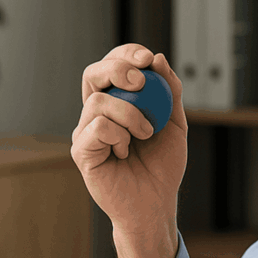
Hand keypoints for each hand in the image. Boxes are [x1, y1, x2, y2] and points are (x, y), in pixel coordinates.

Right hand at [71, 45, 187, 257]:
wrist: (156, 203)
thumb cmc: (162, 165)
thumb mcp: (176, 123)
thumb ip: (170, 92)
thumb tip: (159, 59)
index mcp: (118, 102)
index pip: (113, 65)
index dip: (126, 54)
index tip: (148, 58)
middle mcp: (97, 113)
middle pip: (93, 73)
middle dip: (117, 68)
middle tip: (141, 82)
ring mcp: (86, 131)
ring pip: (99, 101)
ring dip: (130, 113)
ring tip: (146, 133)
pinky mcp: (81, 151)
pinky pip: (97, 128)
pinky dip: (119, 135)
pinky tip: (125, 152)